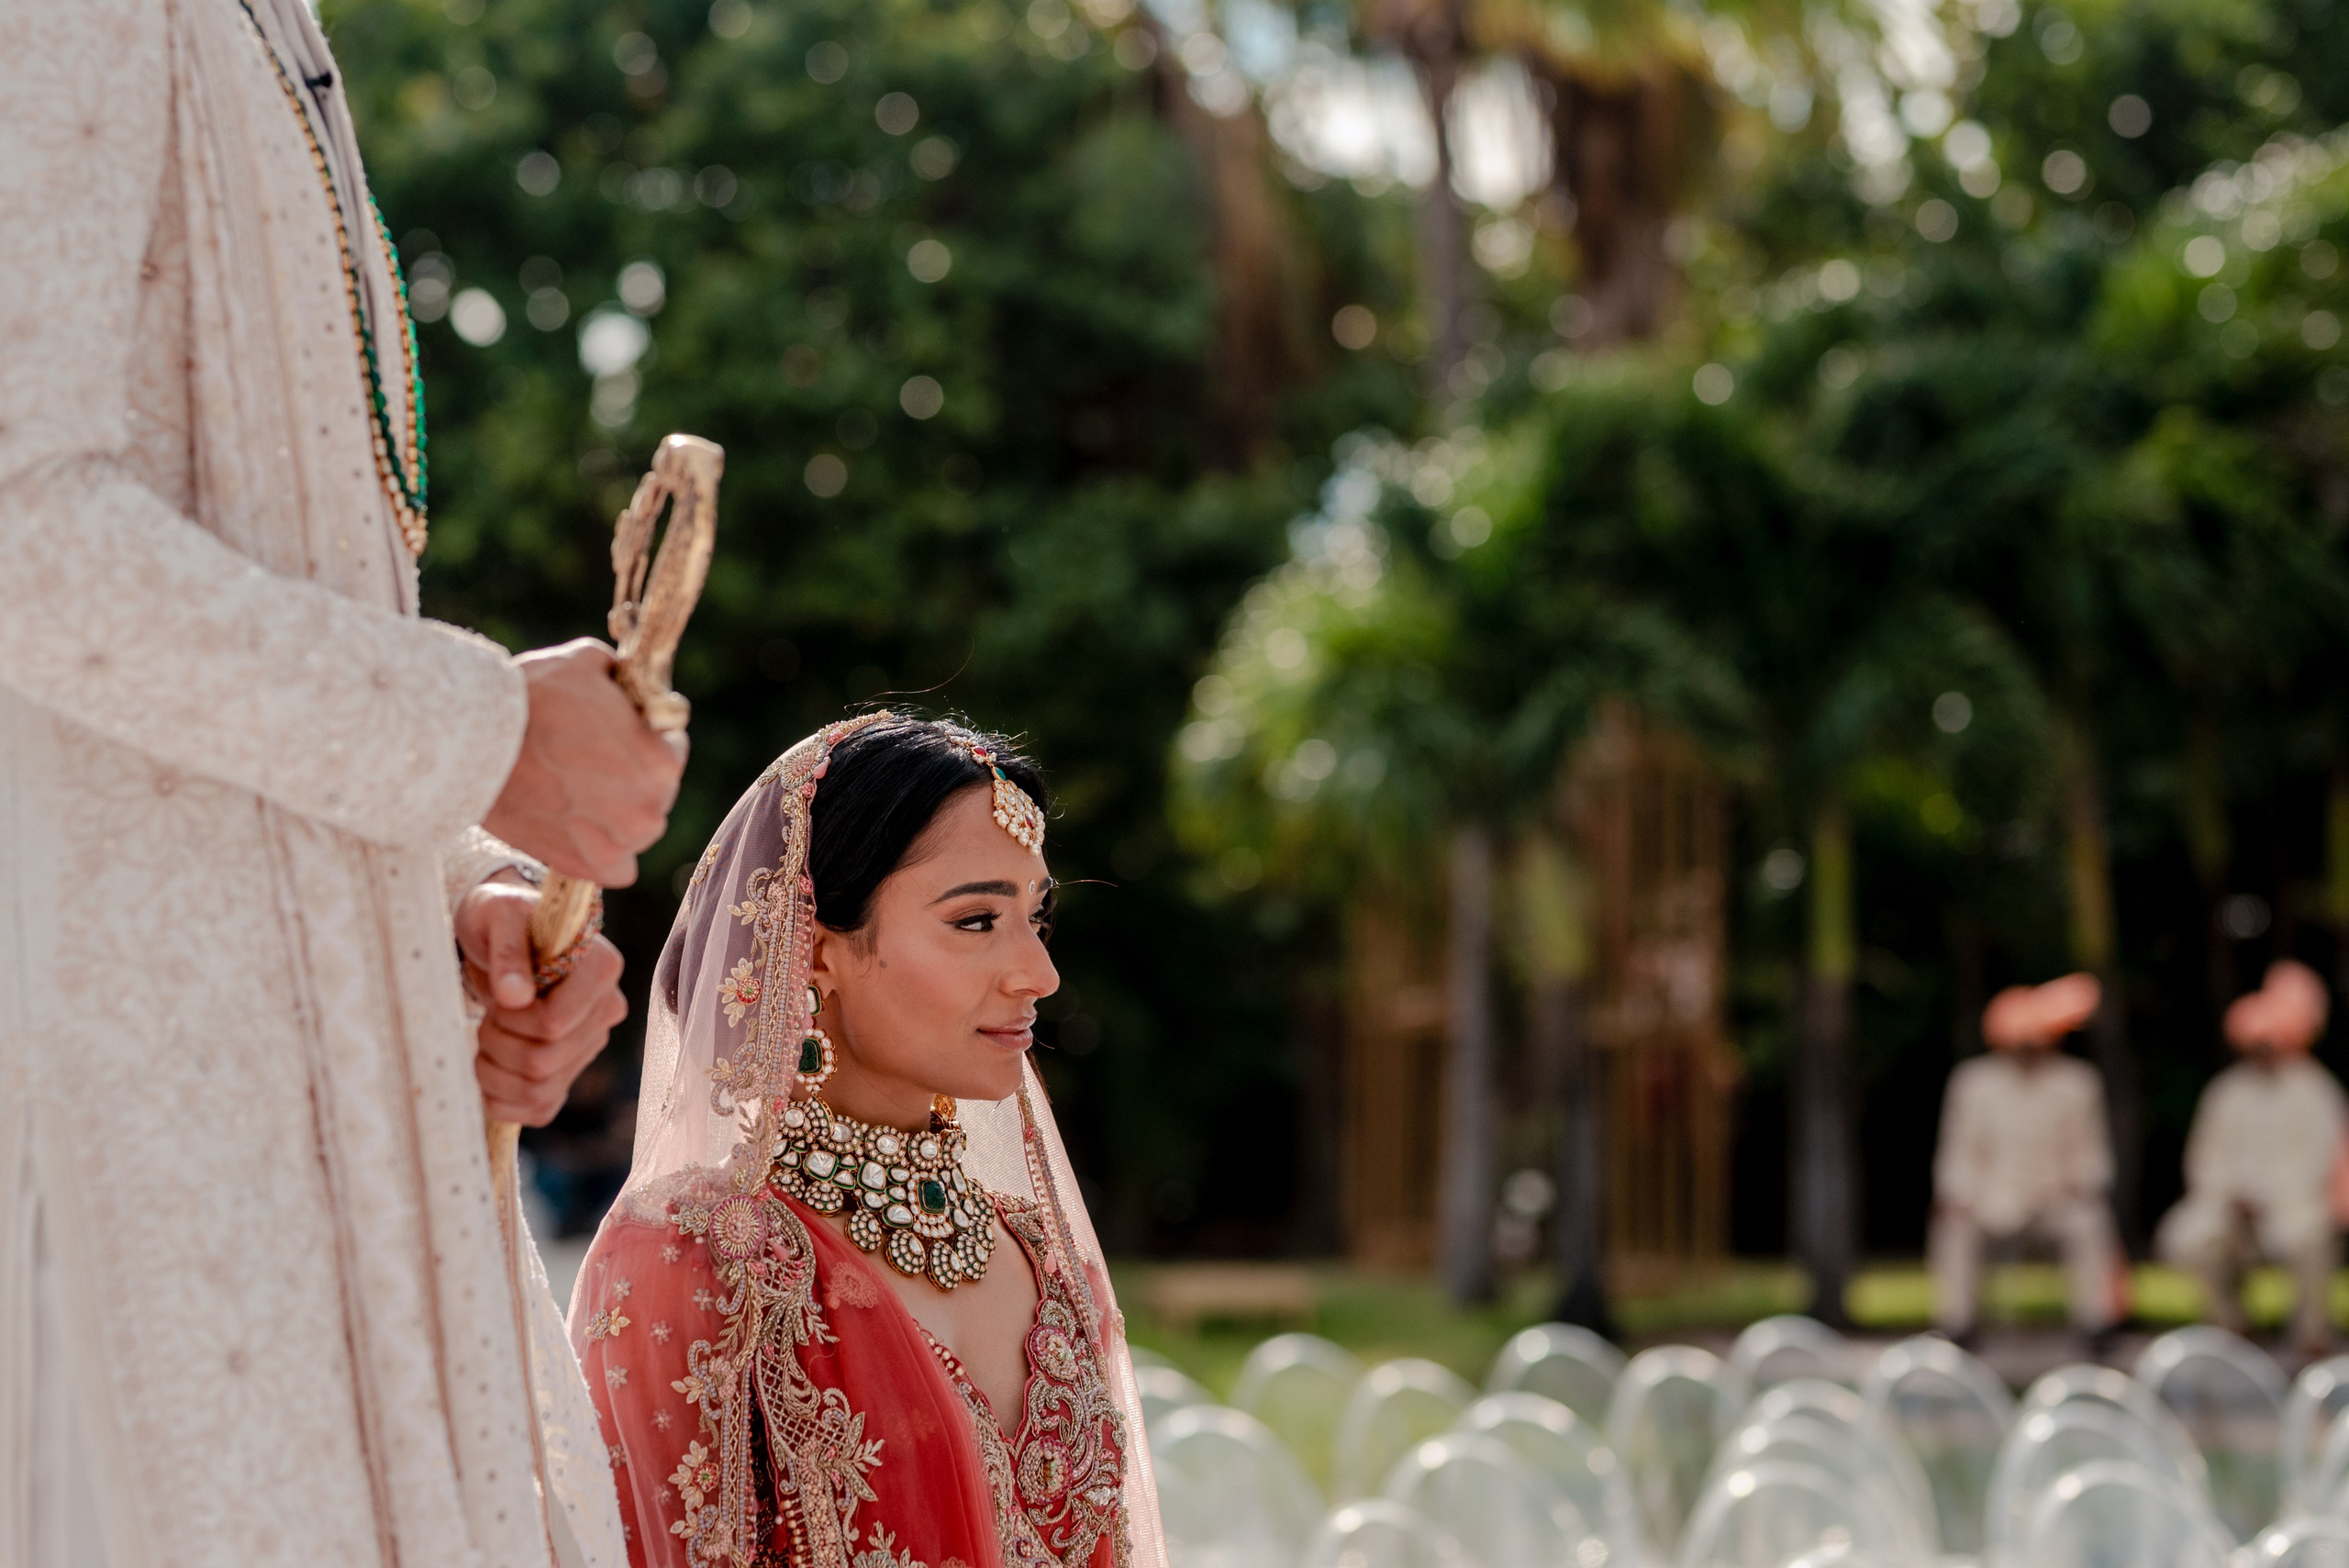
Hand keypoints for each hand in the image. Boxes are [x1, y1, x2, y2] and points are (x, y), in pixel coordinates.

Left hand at [458, 879, 627, 1125]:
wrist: (502, 936)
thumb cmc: (502, 919)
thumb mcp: (498, 917)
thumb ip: (507, 951)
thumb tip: (514, 996)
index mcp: (601, 969)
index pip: (554, 1022)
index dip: (512, 1019)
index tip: (501, 995)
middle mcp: (605, 1010)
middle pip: (543, 1061)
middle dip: (497, 1043)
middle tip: (489, 1015)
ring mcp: (589, 1045)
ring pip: (538, 1090)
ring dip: (493, 1072)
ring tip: (487, 1036)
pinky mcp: (569, 1071)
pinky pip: (539, 1110)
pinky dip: (502, 1100)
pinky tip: (491, 1069)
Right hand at [484, 639, 686, 885]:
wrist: (469, 745)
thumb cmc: (528, 698)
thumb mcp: (587, 663)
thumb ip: (621, 678)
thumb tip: (626, 683)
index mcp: (662, 761)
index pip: (672, 750)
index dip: (645, 739)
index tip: (615, 734)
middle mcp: (649, 809)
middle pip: (655, 792)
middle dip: (632, 777)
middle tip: (587, 762)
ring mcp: (618, 843)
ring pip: (635, 831)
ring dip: (616, 816)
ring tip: (575, 792)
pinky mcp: (587, 867)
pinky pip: (616, 867)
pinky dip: (600, 850)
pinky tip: (575, 827)